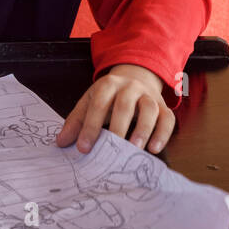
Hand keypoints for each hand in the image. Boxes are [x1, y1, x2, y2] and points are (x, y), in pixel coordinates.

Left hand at [55, 63, 174, 154]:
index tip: (83, 148)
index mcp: (108, 85)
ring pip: (150, 109)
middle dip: (117, 128)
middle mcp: (130, 87)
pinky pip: (167, 118)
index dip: (90, 126)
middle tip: (112, 150)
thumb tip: (61, 143)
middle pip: (125, 105)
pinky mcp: (163, 106)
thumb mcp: (89, 102)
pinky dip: (163, 133)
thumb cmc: (109, 96)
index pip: (98, 104)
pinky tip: (154, 149)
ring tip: (135, 149)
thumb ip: (76, 121)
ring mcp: (148, 95)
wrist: (136, 77)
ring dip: (143, 129)